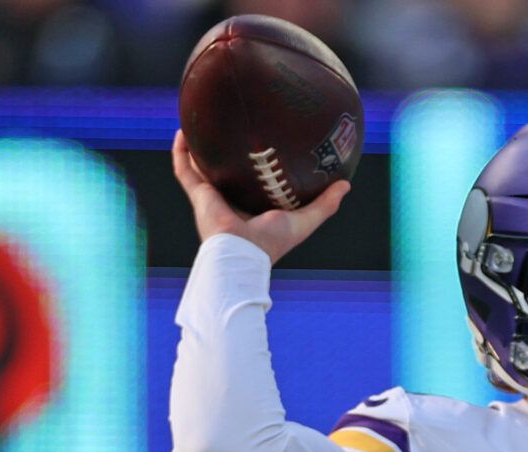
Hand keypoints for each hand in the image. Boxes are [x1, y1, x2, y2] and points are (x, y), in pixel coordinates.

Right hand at [172, 131, 348, 262]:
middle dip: (224, 151)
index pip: (251, 183)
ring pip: (200, 167)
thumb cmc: (272, 242)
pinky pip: (184, 168)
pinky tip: (183, 129)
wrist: (242, 254)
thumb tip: (346, 184)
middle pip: (224, 171)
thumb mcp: (304, 220)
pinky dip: (181, 151)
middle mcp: (229, 201)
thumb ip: (325, 205)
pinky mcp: (198, 195)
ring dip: (197, 146)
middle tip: (230, 125)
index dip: (254, 165)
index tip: (260, 143)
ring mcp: (210, 198)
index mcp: (250, 207)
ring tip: (200, 121)